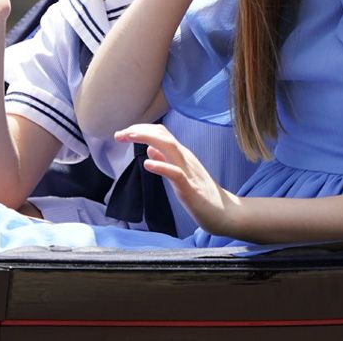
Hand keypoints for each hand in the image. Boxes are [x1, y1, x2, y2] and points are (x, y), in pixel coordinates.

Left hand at [115, 124, 237, 235]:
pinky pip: (175, 173)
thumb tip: (149, 151)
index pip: (160, 134)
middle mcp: (185, 158)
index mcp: (182, 155)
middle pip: (162, 135)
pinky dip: (161, 166)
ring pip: (169, 147)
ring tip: (129, 137)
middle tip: (118, 134)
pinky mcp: (191, 188)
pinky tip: (147, 165)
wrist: (225, 214)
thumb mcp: (180, 175)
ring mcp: (189, 171)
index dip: (141, 129)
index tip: (123, 133)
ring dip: (148, 139)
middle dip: (139, 130)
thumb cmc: (202, 195)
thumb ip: (166, 161)